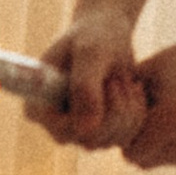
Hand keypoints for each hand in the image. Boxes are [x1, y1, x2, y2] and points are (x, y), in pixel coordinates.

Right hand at [35, 5, 148, 151]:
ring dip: (126, 108)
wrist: (109, 33)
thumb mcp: (90, 53)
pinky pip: (126, 138)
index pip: (63, 132)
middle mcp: (57, 126)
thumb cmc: (93, 35)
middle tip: (117, 78)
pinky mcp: (102, 133)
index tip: (107, 82)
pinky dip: (136, 112)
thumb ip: (84, 87)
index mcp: (39, 108)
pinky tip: (132, 89)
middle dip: (114, 109)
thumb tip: (87, 129)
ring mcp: (80, 133)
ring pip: (110, 141)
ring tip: (123, 80)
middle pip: (90, 140)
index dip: (91, 113)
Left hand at [126, 18, 175, 169]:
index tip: (135, 115)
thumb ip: (117, 106)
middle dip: (144, 143)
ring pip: (168, 163)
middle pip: (148, 161)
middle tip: (153, 117)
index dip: (127, 135)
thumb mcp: (144, 74)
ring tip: (174, 116)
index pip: (131, 152)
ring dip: (163, 147)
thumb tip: (94, 134)